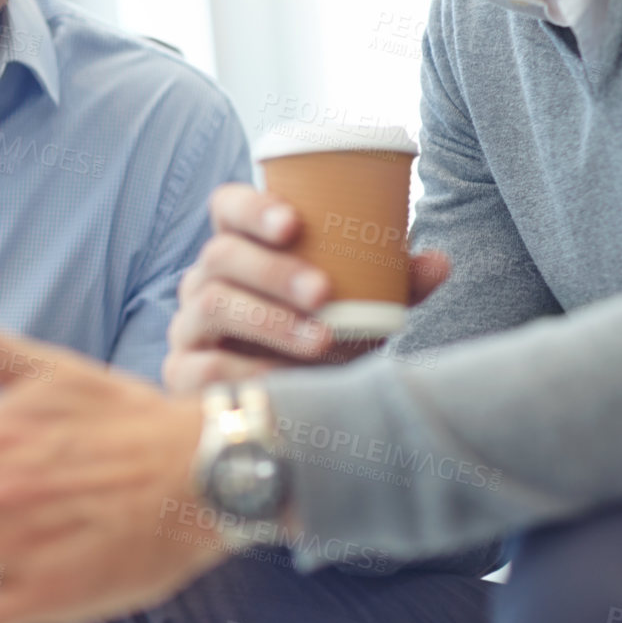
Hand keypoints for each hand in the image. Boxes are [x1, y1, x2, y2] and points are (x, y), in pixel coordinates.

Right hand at [164, 183, 450, 390]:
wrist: (279, 415)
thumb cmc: (318, 345)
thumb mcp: (358, 314)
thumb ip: (395, 288)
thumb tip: (440, 262)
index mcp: (240, 249)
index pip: (227, 207)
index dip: (253, 207)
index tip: (294, 222)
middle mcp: (204, 281)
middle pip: (220, 255)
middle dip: (274, 270)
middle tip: (325, 291)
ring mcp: (187, 328)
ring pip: (211, 306)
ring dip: (269, 320)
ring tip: (320, 338)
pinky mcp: (181, 374)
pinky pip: (201, 365)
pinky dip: (244, 370)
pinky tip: (279, 381)